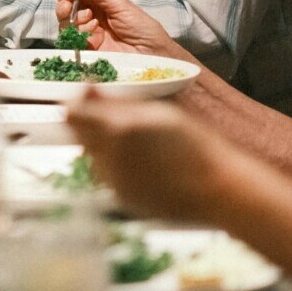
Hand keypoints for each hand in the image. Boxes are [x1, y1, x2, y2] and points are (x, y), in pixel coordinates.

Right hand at [54, 0, 199, 67]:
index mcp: (100, 5)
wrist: (152, 53)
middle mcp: (92, 19)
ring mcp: (89, 35)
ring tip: (88, 19)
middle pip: (67, 11)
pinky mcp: (88, 50)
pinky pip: (72, 41)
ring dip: (72, 18)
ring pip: (66, 25)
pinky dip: (77, 33)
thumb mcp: (120, 4)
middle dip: (64, 5)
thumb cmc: (141, 26)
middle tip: (67, 5)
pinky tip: (91, 31)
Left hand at [66, 93, 230, 222]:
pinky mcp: (122, 198)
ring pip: (93, 154)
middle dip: (92, 119)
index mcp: (117, 131)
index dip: (77, 99)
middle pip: (79, 133)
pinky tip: (146, 161)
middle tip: (116, 113)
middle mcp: (109, 158)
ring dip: (104, 142)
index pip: (72, 113)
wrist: (219, 190)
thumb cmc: (198, 147)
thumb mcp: (159, 113)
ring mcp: (114, 182)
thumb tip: (89, 92)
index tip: (90, 92)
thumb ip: (117, 103)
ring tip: (141, 141)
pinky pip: (108, 175)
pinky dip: (117, 164)